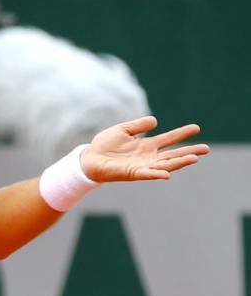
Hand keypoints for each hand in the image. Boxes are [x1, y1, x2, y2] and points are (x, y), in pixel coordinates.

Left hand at [81, 116, 209, 181]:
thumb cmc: (104, 145)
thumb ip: (138, 126)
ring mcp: (141, 166)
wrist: (88, 158)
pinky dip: (156, 174)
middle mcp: (147, 157)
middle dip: (189, 152)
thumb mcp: (122, 130)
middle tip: (206, 149)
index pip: (168, 139)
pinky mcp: (132, 173)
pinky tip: (167, 174)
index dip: (182, 133)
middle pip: (172, 154)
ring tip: (194, 158)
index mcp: (146, 145)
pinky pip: (146, 174)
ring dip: (179, 163)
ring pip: (164, 165)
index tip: (196, 127)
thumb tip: (155, 121)